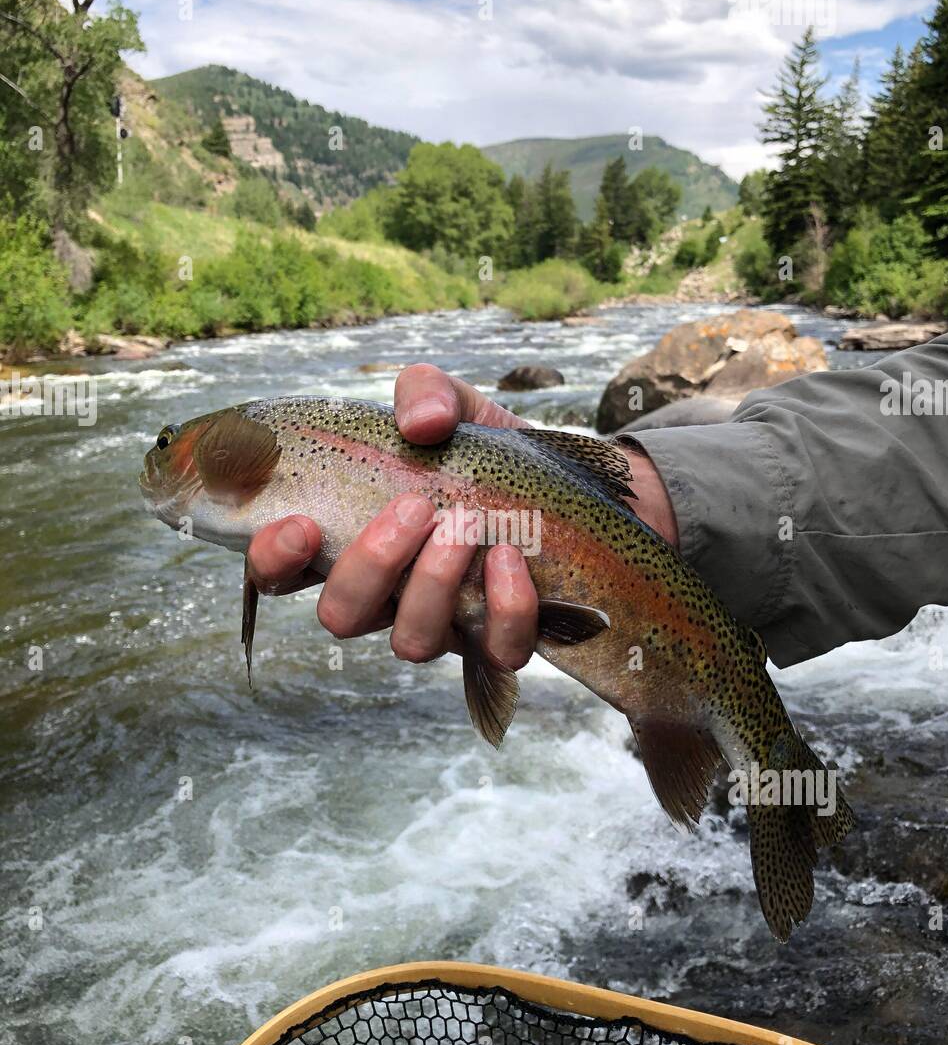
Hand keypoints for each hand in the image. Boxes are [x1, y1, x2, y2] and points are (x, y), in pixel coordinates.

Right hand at [246, 364, 677, 668]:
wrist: (577, 490)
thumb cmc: (491, 454)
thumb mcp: (454, 408)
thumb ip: (425, 395)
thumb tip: (420, 424)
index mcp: (351, 541)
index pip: (283, 572)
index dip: (274, 560)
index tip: (298, 523)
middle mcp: (388, 595)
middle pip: (342, 617)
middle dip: (370, 565)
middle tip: (415, 508)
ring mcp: (444, 625)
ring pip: (411, 641)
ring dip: (431, 584)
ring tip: (463, 528)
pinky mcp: (503, 640)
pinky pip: (494, 649)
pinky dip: (503, 606)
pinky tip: (512, 557)